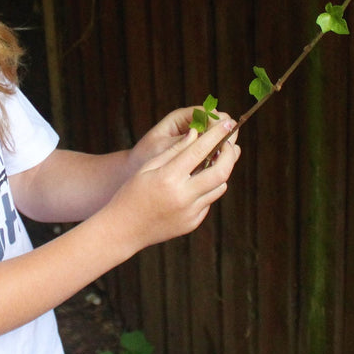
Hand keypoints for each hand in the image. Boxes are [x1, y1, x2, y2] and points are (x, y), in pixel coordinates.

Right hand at [104, 114, 241, 253]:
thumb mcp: (148, 167)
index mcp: (168, 178)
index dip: (215, 135)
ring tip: (215, 160)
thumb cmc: (132, 193)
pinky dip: (208, 189)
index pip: (199, 151)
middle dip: (230, 154)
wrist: (124, 230)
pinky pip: (209, 201)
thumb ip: (173, 151)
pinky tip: (198, 183)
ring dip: (221, 171)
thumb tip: (196, 134)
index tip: (226, 124)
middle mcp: (183, 196)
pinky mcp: (193, 222)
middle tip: (230, 144)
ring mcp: (190, 212)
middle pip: (221, 172)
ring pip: (220, 187)